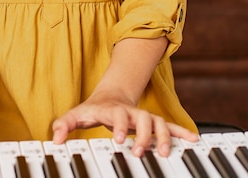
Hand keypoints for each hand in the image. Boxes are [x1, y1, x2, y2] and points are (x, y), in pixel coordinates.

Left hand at [52, 91, 197, 156]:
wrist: (110, 96)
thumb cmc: (93, 109)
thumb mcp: (77, 115)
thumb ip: (65, 124)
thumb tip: (54, 138)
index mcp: (113, 110)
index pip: (118, 116)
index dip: (119, 126)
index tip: (119, 139)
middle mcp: (131, 112)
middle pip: (142, 118)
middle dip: (143, 134)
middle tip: (140, 150)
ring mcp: (143, 116)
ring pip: (158, 122)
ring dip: (163, 135)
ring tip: (167, 151)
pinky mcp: (152, 123)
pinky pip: (169, 126)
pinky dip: (181, 132)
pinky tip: (193, 139)